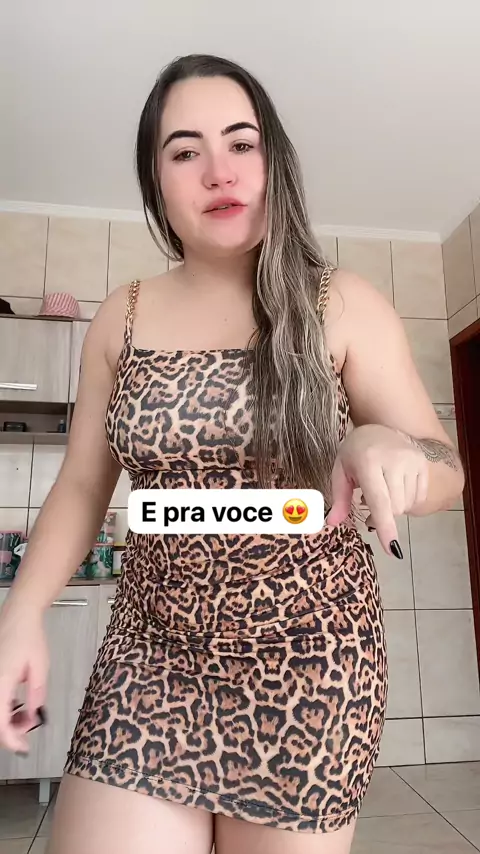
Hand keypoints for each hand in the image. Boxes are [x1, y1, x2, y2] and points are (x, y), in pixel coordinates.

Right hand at [0, 605, 47, 752]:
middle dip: (10, 730)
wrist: (18, 616)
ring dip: (6, 720)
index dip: (11, 740)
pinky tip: (16, 705)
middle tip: (30, 724)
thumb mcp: (39, 667)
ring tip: (27, 713)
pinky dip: (3, 709)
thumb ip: (36, 694)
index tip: (24, 748)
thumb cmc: (29, 638)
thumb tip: (34, 717)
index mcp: (0, 682)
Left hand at [326, 424, 428, 554]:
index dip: (385, 526)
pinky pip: (419, 497)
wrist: (378, 428)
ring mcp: (413, 461)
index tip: (392, 548)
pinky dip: (407, 501)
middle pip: (395, 508)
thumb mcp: (341, 472)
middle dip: (382, 515)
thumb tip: (331, 523)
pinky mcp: (424, 464)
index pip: (380, 500)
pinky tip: (395, 488)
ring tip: (382, 492)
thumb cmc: (355, 452)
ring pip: (407, 505)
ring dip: (394, 508)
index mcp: (369, 461)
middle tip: (368, 504)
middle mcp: (395, 460)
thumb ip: (339, 499)